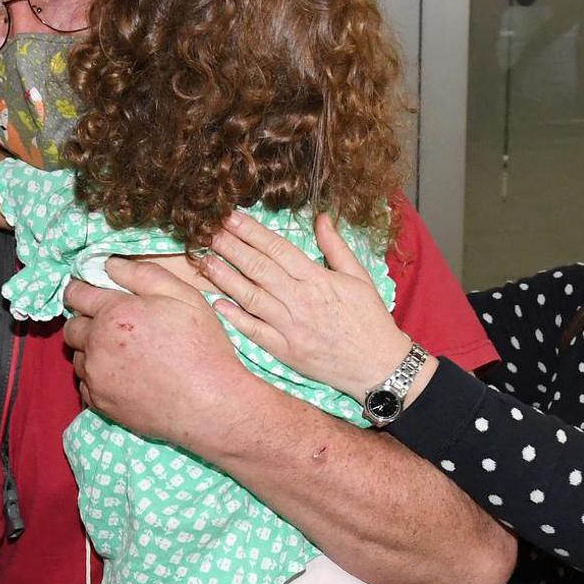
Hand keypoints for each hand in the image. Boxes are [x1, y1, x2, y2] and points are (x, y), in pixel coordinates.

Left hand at [62, 259, 268, 449]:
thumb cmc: (202, 347)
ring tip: (121, 352)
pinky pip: (86, 385)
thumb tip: (110, 264)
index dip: (80, 288)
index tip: (88, 290)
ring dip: (91, 350)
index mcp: (115, 314)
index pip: (77, 293)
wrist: (211, 404)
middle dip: (85, 320)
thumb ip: (143, 274)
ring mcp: (97, 377)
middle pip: (71, 327)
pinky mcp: (101, 404)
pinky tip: (123, 376)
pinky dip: (98, 377)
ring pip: (78, 357)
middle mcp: (97, 345)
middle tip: (110, 323)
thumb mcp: (183, 296)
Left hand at [202, 211, 410, 401]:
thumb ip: (336, 247)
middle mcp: (301, 301)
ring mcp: (291, 327)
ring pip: (251, 297)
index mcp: (318, 280)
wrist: (379, 366)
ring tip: (204, 260)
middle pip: (259, 268)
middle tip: (207, 230)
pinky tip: (216, 304)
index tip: (231, 217)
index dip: (252, 231)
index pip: (278, 249)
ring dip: (225, 277)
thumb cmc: (370, 320)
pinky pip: (255, 332)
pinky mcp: (285, 351)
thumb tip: (320, 217)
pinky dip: (234, 318)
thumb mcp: (359, 277)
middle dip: (231, 247)